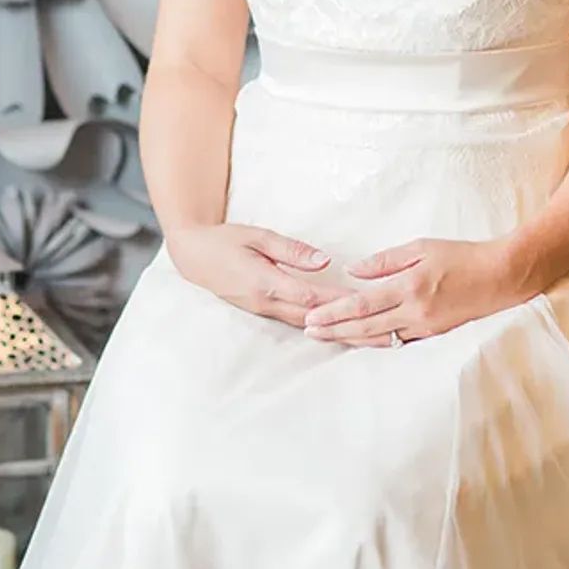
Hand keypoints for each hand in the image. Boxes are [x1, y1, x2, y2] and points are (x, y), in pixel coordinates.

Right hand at [164, 223, 347, 328]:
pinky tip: (336, 328)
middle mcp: (266, 303)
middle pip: (312, 317)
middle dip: (343, 322)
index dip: (337, 300)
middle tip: (374, 324)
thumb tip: (325, 260)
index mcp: (265, 282)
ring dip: (333, 329)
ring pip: (305, 325)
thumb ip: (292, 249)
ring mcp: (263, 311)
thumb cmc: (226, 241)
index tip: (363, 301)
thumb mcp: (258, 236)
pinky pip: (295, 322)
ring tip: (362, 332)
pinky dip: (318, 326)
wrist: (194, 257)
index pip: (309, 295)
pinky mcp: (263, 312)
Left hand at [302, 238, 522, 346]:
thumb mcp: (422, 247)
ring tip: (327, 337)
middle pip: (365, 327)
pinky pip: (397, 342)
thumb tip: (354, 271)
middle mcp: (415, 312)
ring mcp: (424, 327)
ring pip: (379, 339)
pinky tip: (359, 340)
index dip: (334, 313)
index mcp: (409, 287)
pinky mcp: (433, 334)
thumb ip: (385, 260)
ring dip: (350, 339)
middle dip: (334, 330)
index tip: (311, 317)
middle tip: (308, 332)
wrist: (500, 277)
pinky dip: (375, 342)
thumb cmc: (462, 255)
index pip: (362, 304)